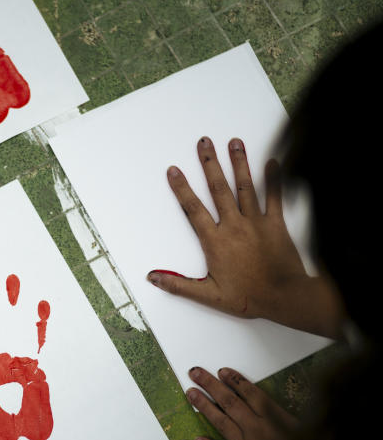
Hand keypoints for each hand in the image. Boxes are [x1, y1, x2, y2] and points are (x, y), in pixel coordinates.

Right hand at [147, 136, 343, 339]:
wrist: (285, 297)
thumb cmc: (249, 297)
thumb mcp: (208, 295)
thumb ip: (179, 285)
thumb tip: (153, 278)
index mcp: (215, 241)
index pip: (193, 209)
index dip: (182, 189)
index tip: (174, 171)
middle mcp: (234, 226)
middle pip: (218, 189)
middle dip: (210, 163)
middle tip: (204, 142)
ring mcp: (256, 223)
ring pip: (245, 187)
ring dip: (238, 163)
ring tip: (234, 142)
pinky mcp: (276, 224)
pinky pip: (274, 197)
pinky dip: (273, 179)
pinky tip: (272, 162)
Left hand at [186, 366, 295, 439]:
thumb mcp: (313, 433)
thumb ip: (290, 418)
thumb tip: (270, 403)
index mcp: (279, 422)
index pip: (253, 395)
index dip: (236, 381)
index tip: (221, 371)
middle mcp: (260, 433)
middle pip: (231, 404)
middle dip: (211, 386)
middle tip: (194, 373)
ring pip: (223, 424)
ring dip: (205, 407)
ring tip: (190, 393)